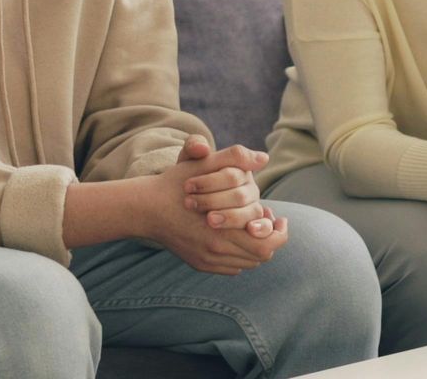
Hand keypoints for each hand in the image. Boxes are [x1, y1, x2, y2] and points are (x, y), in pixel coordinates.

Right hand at [147, 135, 289, 274]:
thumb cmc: (176, 183)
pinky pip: (231, 268)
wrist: (146, 208)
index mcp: (222, 229)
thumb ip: (234, 157)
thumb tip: (263, 157)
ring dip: (255, 247)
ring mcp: (206, 260)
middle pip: (260, 256)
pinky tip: (237, 237)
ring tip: (255, 227)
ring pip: (247, 263)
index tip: (280, 218)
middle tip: (271, 222)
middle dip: (270, 239)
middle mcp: (216, 250)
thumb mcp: (203, 164)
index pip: (267, 245)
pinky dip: (240, 256)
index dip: (279, 232)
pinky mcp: (199, 264)